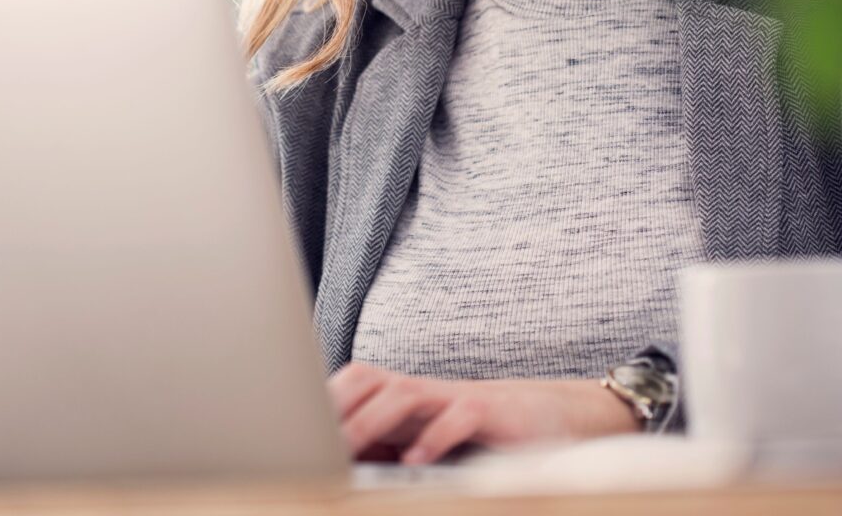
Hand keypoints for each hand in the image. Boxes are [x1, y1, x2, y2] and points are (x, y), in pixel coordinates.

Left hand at [327, 361, 641, 465]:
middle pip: (370, 380)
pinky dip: (436, 437)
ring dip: (374, 419)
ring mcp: (456, 396)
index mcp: (406, 395)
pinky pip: (459, 415)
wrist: (549, 413)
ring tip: (350, 448)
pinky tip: (418, 461)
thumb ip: (392, 445)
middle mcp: (425, 390)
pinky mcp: (490, 411)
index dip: (326, 398)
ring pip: (406, 394)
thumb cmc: (478, 429)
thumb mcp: (428, 437)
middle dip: (339, 407)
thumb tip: (346, 463)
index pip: (356, 381)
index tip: (296, 425)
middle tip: (314, 441)